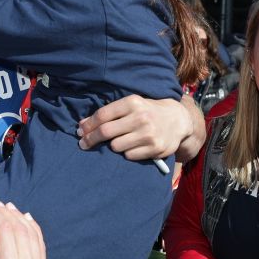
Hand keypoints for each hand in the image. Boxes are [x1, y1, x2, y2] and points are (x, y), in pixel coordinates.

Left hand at [77, 95, 197, 160]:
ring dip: (113, 146)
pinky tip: (133, 146)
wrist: (178, 120)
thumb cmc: (148, 111)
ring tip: (120, 141)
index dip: (88, 125)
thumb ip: (110, 113)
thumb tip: (82, 125)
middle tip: (82, 143)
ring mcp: (148, 134)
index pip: (102, 115)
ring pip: (116, 146)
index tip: (80, 131)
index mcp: (133, 102)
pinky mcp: (155, 149)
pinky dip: (127, 153)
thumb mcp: (132, 105)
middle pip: (105, 132)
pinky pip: (129, 156)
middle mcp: (141, 117)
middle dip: (90, 139)